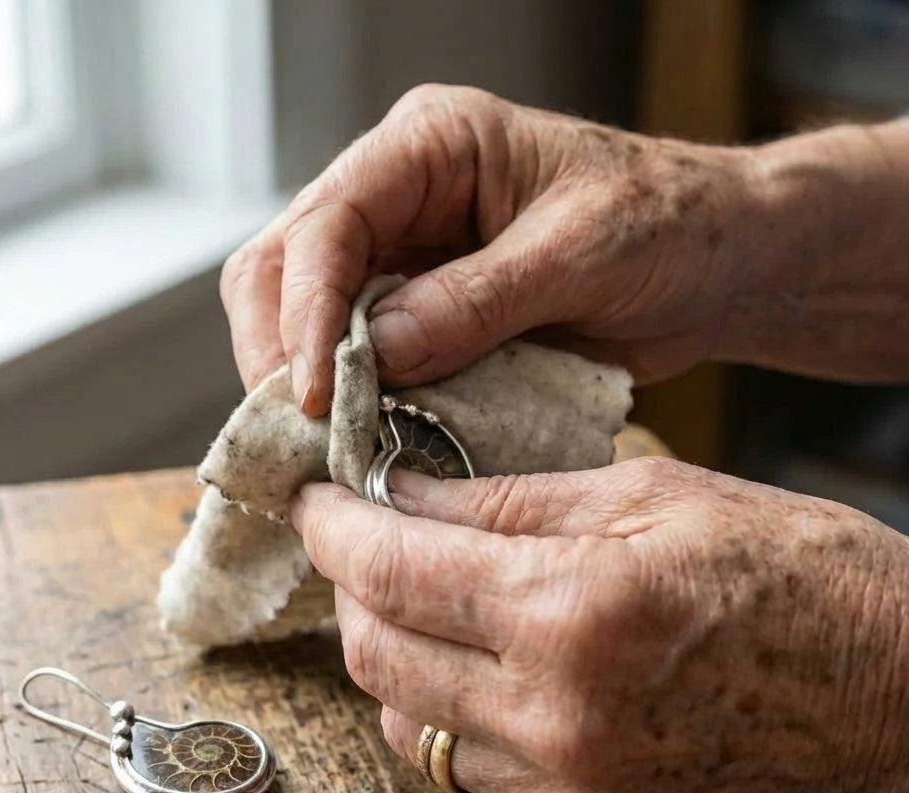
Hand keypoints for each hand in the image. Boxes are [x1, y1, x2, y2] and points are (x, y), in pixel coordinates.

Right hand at [222, 85, 761, 414]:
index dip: (305, 310)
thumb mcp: (581, 252)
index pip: (328, 222)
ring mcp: (405, 259)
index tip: (310, 391)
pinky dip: (352, 402)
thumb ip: (477, 300)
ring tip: (322, 444)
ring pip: (306, 317)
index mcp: (431, 147)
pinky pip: (359, 358)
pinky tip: (360, 438)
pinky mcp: (422, 316)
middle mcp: (399, 197)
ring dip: (305, 382)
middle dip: (280, 349)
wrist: (713, 264)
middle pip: (286, 266)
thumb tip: (376, 354)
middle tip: (299, 428)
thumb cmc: (667, 224)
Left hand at [291, 460, 908, 792]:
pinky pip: (470, 774)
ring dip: (393, 656)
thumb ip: (508, 502)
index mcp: (573, 611)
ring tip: (422, 601)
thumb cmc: (797, 574)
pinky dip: (450, 713)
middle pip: (376, 656)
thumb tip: (403, 494)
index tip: (314, 499)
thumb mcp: (651, 497)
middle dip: (352, 589)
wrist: (900, 699)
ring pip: (409, 724)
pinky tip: (481, 667)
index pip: (392, 569)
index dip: (335, 528)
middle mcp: (555, 718)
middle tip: (365, 540)